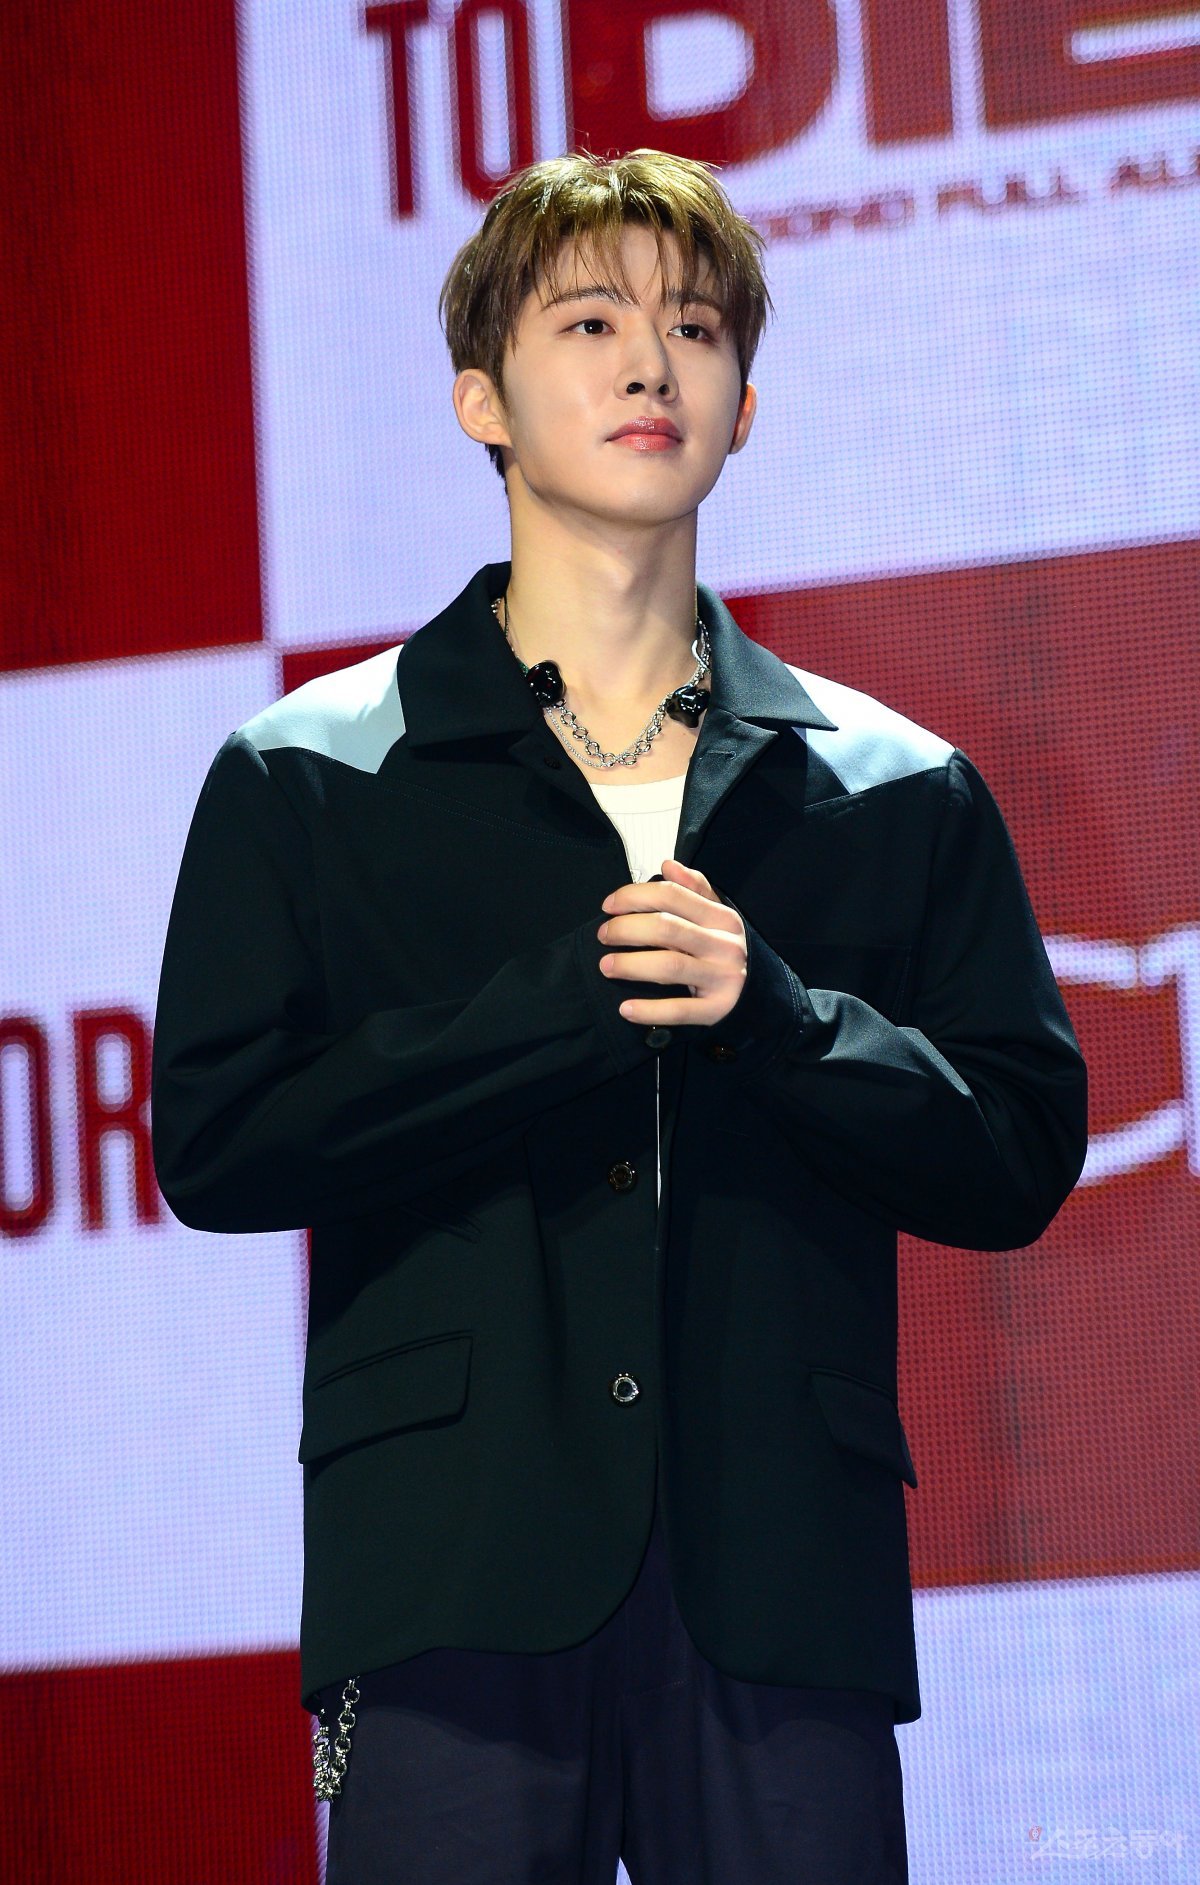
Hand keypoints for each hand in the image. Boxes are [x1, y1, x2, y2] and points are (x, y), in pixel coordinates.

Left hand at [596, 858, 747, 1027]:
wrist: (759, 992)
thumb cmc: (724, 948)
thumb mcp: (716, 915)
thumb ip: (694, 889)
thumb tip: (668, 865)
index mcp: (721, 917)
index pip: (672, 896)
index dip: (634, 897)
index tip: (608, 906)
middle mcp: (724, 945)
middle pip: (666, 929)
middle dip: (626, 930)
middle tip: (604, 936)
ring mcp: (722, 978)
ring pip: (669, 967)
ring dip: (630, 965)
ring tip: (606, 965)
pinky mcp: (717, 1010)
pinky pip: (679, 1010)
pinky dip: (649, 1010)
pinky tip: (625, 1009)